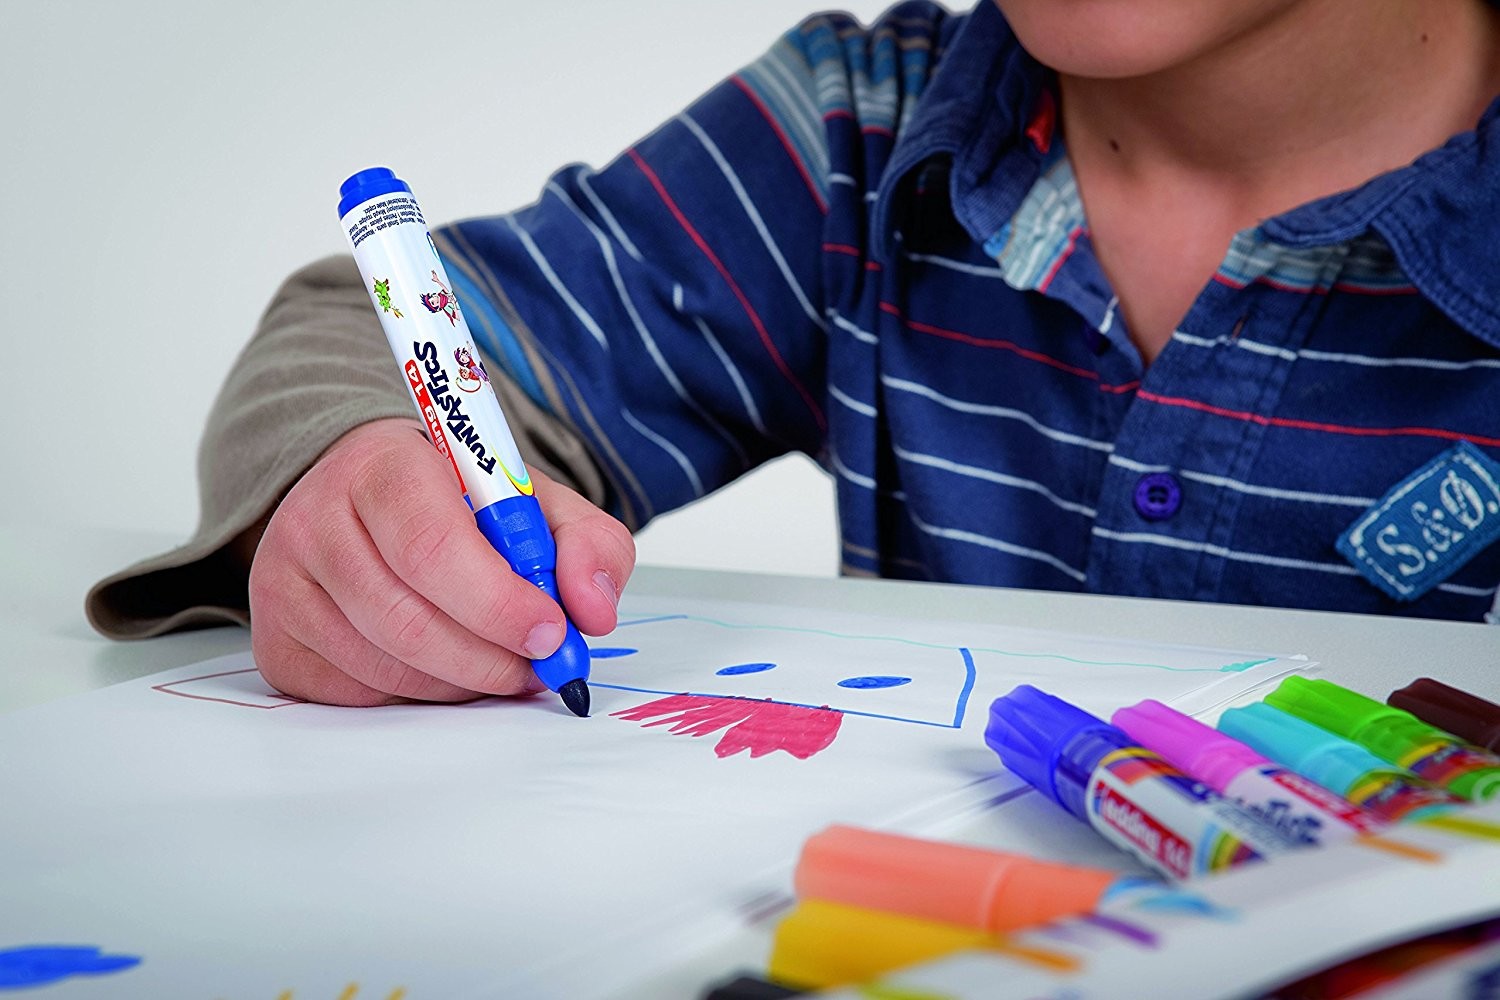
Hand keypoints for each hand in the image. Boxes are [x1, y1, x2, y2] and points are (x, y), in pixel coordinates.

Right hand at [246, 417, 634, 704]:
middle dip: (489, 658)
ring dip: (461, 682)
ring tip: (500, 664)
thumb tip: (592, 610)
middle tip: (538, 666)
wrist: (372, 496)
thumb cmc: (458, 502)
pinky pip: (358, 694)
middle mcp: (315, 518)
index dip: (498, 602)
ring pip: (385, 667)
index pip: (432, 546)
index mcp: (383, 466)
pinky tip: (445, 665)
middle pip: (405, 620)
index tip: (552, 631)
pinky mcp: (276, 641)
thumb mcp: (537, 501)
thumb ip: (587, 543)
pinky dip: (418, 696)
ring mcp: (283, 583)